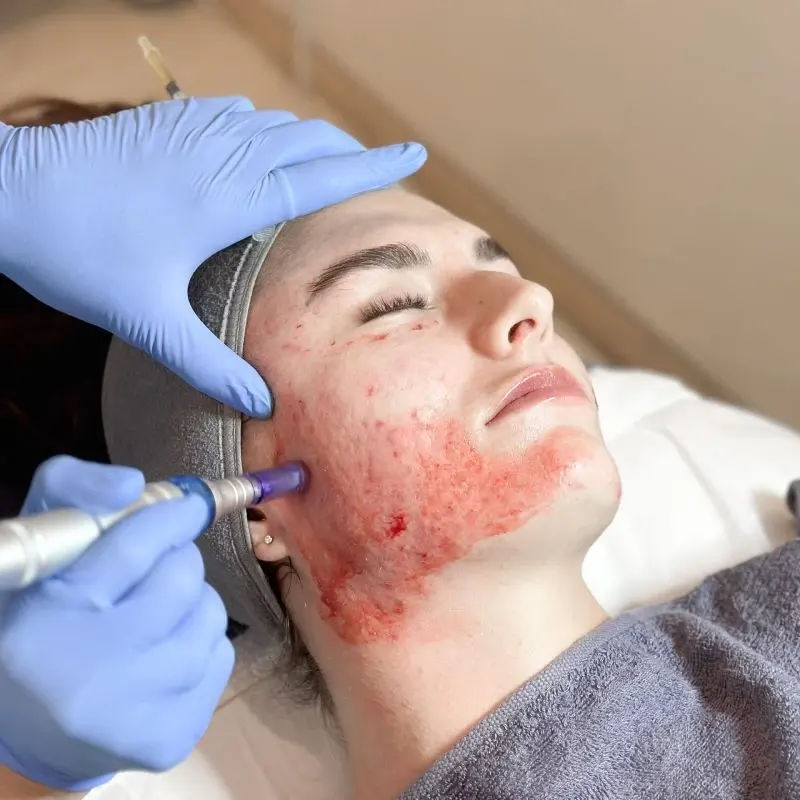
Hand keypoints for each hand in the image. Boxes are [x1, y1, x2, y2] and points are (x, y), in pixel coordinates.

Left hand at [0, 97, 426, 416]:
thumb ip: (210, 364)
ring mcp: (195, 126)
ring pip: (276, 121)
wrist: (9, 190)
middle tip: (378, 168)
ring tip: (331, 161)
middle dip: (350, 151)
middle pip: (309, 140)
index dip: (375, 165)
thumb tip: (260, 403)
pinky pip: (240, 112)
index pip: (322, 175)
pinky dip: (269, 126)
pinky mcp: (169, 117)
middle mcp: (222, 150)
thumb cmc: (80, 252)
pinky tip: (263, 141)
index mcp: (230, 195)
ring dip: (311, 138)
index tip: (416, 151)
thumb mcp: (149, 319)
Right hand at [0, 457, 232, 790]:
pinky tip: (165, 648)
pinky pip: (220, 656)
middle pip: (181, 581)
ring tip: (157, 611)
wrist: (33, 729)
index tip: (190, 506)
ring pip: (209, 617)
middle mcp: (89, 680)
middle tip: (156, 567)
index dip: (172, 516)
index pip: (133, 547)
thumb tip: (134, 485)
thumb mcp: (40, 550)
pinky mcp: (171, 740)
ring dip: (193, 600)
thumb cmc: (38, 622)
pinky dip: (202, 640)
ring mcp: (134, 718)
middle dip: (177, 560)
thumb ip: (74, 493)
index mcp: (44, 626)